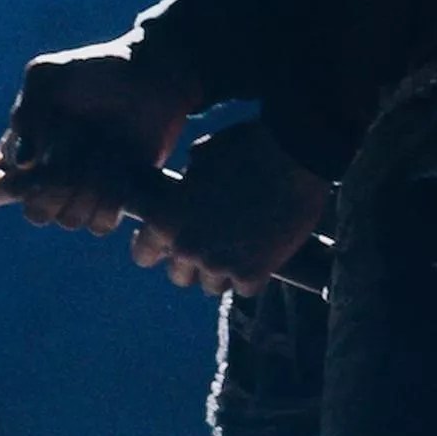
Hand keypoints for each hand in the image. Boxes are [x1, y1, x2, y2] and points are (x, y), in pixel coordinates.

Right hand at [0, 38, 204, 234]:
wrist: (151, 76)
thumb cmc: (95, 70)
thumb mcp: (49, 75)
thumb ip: (27, 111)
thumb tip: (23, 164)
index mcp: (19, 150)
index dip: (5, 185)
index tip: (31, 161)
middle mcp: (46, 178)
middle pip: (35, 213)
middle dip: (56, 187)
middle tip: (77, 152)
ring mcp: (80, 193)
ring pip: (69, 220)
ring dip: (89, 189)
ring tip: (105, 152)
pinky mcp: (113, 201)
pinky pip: (101, 224)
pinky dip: (111, 200)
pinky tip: (122, 169)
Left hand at [131, 119, 329, 293]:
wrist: (293, 156)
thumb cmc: (247, 147)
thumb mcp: (203, 156)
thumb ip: (188, 182)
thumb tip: (188, 185)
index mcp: (165, 218)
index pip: (143, 254)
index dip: (158, 249)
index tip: (171, 245)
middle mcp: (186, 247)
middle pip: (179, 276)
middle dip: (194, 264)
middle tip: (214, 245)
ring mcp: (218, 264)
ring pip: (213, 286)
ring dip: (225, 271)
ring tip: (242, 248)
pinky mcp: (252, 274)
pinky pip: (245, 288)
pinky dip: (254, 275)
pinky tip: (264, 253)